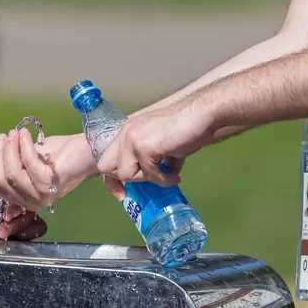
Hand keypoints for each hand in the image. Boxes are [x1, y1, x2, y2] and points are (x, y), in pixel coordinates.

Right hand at [0, 129, 96, 212]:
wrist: (85, 150)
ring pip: (12, 173)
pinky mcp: (49, 183)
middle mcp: (33, 202)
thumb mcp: (27, 163)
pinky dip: (24, 145)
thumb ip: (9, 171)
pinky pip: (27, 162)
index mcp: (24, 200)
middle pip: (0, 180)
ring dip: (10, 149)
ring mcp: (41, 194)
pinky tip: (25, 134)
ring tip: (15, 134)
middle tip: (4, 137)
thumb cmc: (57, 156)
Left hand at [97, 102, 216, 196]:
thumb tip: (158, 177)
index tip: (122, 193)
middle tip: (145, 185)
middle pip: (106, 167)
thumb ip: (153, 158)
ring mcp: (132, 140)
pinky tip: (175, 175)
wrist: (202, 114)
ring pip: (126, 175)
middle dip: (125, 180)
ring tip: (168, 175)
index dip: (111, 179)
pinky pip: (149, 175)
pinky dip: (164, 180)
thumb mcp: (162, 144)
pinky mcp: (144, 147)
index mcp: (127, 132)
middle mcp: (125, 134)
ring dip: (149, 179)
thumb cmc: (187, 127)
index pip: (105, 158)